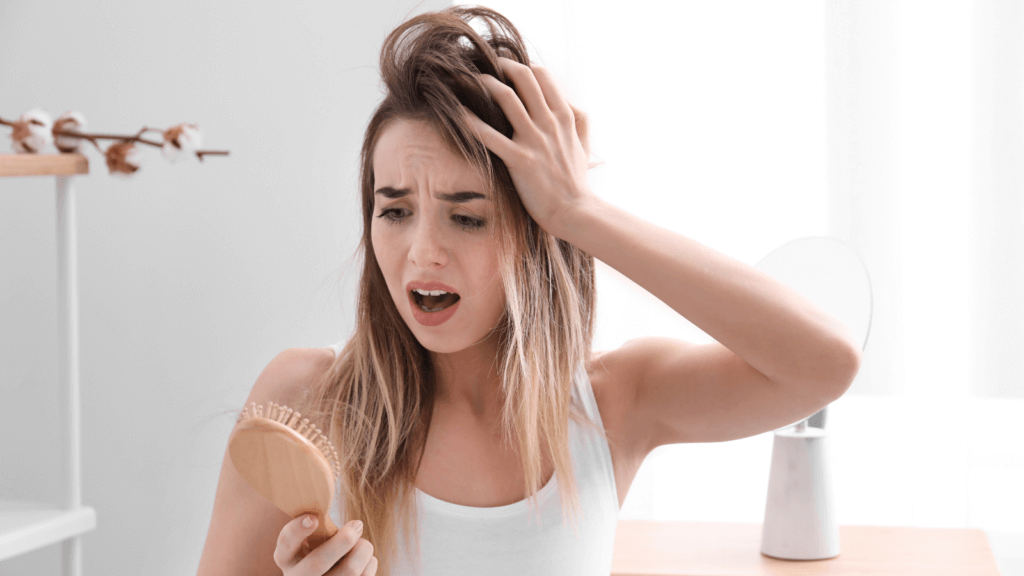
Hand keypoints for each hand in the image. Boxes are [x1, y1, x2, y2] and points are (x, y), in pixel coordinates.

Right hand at [274, 515, 376, 575]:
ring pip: (350, 570)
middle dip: (343, 540)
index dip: (297, 530)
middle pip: (319, 562)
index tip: (314, 518)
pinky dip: (369, 562)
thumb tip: (352, 525)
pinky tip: (365, 560)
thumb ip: (322, 531)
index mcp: (287, 558)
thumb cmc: (323, 551)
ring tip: (363, 544)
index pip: (286, 543)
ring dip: (362, 549)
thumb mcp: (312, 542)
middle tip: (357, 524)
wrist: (327, 574)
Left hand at [462, 56, 594, 235]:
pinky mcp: (519, 160)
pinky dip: (470, 121)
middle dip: (500, 66)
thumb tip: (568, 103)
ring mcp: (534, 141)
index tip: (506, 68)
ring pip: (507, 98)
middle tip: (482, 65)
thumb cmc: (575, 181)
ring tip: (467, 81)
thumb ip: (578, 120)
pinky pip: (490, 135)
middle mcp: (549, 123)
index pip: (542, 76)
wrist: (574, 212)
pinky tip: (455, 113)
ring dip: (485, 85)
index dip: (522, 66)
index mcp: (564, 117)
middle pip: (523, 78)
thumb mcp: (584, 145)